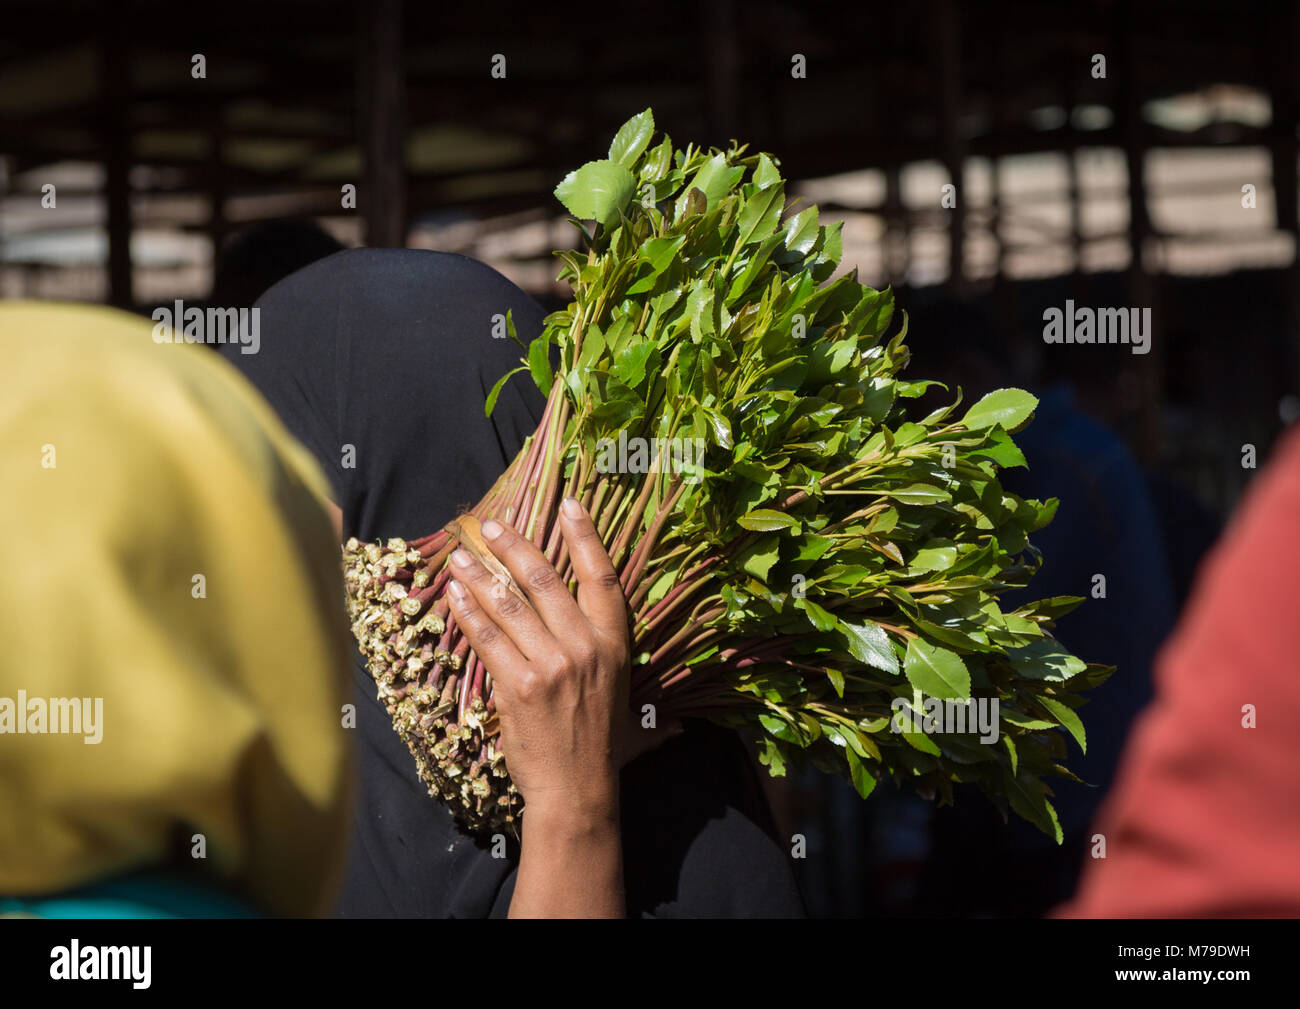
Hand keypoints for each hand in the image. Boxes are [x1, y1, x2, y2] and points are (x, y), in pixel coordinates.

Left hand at [445, 497, 631, 821]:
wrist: (576, 792)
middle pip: (546, 580)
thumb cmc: (603, 751)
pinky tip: (454, 595)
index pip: (603, 578)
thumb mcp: (633, 712)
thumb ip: (640, 694)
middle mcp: (586, 648)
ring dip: (479, 575)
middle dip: (514, 547)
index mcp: (615, 646)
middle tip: (489, 526)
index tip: (570, 504)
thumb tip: (680, 724)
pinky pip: (488, 638)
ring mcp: (552, 665)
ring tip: (459, 555)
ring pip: (509, 605)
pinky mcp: (518, 685)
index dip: (586, 537)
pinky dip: (468, 613)